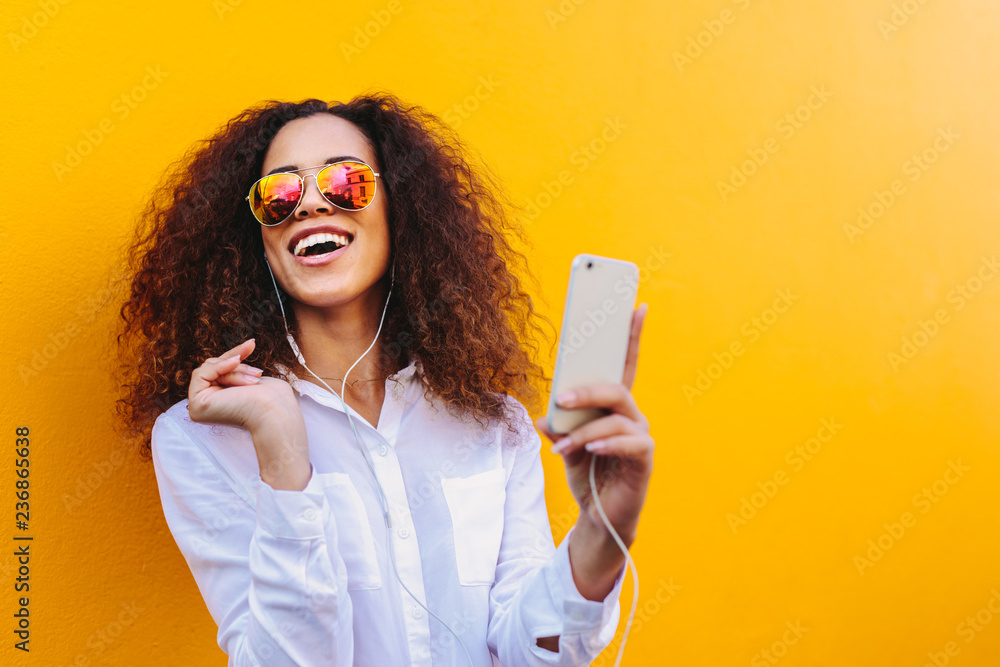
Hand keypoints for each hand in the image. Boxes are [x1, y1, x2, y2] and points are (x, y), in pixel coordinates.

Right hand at [187, 339, 310, 489]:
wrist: (275, 412)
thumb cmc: (271, 399)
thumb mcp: (251, 377)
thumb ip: (235, 369)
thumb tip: (232, 357)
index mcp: (221, 402)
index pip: (220, 370)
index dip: (235, 356)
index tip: (252, 344)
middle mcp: (209, 406)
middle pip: (213, 367)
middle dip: (236, 364)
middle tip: (257, 373)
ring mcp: (201, 408)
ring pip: (209, 369)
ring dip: (234, 370)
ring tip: (253, 380)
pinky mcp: (197, 406)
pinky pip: (201, 374)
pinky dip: (220, 366)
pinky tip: (235, 361)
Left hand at [535, 303, 652, 547]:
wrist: (598, 517)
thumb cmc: (586, 476)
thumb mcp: (564, 447)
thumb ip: (558, 427)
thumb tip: (545, 416)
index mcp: (613, 406)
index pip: (623, 364)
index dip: (631, 335)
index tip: (636, 305)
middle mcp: (631, 415)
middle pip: (615, 388)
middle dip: (587, 390)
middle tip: (562, 399)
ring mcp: (640, 436)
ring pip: (615, 417)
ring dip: (584, 430)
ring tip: (561, 446)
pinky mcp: (644, 459)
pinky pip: (629, 443)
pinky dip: (606, 444)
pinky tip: (590, 451)